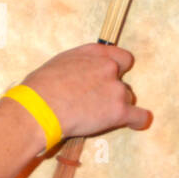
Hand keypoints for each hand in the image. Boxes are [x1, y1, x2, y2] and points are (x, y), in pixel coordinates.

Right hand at [22, 42, 151, 139]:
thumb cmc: (40, 88)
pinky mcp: (119, 111)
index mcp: (94, 53)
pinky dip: (138, 121)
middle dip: (111, 91)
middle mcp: (108, 67)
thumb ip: (79, 67)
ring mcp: (116, 89)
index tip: (110, 77)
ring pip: (126, 99)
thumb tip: (78, 77)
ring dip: (116, 106)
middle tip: (94, 102)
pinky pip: (138, 116)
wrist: (40, 108)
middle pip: (122, 81)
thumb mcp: (59, 64)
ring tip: (97, 117)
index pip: (121, 58)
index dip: (117, 69)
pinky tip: (137, 124)